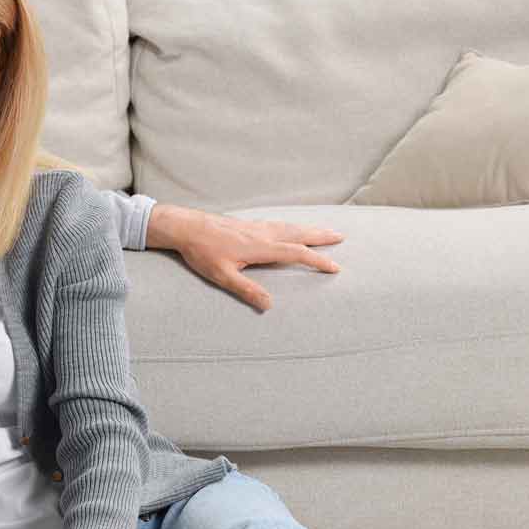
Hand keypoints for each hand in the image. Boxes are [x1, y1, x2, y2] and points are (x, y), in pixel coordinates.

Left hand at [147, 204, 342, 312]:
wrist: (186, 227)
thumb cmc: (203, 252)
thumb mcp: (222, 275)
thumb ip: (246, 290)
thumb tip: (269, 305)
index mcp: (260, 247)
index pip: (296, 253)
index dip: (317, 260)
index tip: (335, 267)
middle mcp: (263, 233)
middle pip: (298, 234)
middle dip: (321, 236)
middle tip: (341, 236)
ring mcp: (256, 226)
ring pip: (289, 226)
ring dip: (309, 229)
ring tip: (324, 230)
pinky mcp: (249, 224)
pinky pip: (279, 223)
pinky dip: (293, 225)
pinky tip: (292, 228)